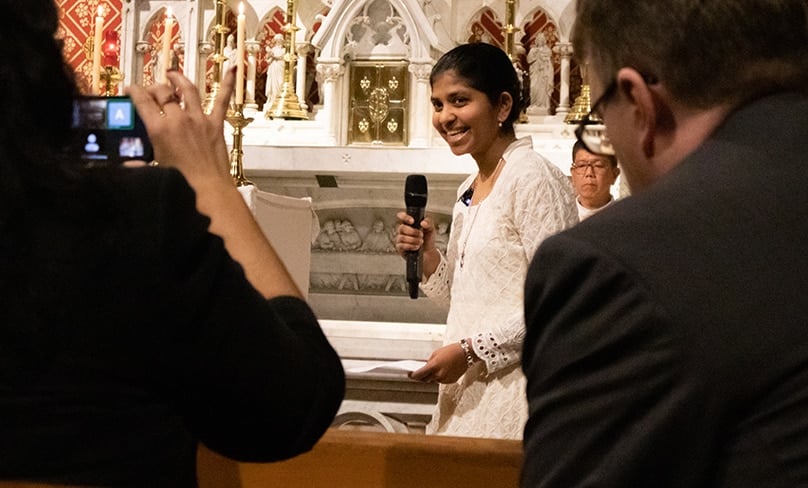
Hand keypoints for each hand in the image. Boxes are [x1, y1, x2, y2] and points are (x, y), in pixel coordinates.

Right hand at [126, 68, 234, 193]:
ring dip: (179, 79)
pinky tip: (232, 71)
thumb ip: (138, 163)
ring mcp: (199, 120)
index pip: (141, 100)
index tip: (130, 89)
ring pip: (188, 89)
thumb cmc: (183, 184)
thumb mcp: (154, 169)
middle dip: (153, 87)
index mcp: (159, 129)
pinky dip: (226, 85)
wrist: (208, 190)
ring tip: (173, 74)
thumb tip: (128, 164)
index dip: (134, 91)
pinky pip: (222, 100)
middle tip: (150, 90)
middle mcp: (179, 119)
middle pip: (162, 92)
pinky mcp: (215, 125)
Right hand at [394, 211, 434, 257]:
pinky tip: (417, 246)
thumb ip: (429, 222)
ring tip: (421, 242)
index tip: (412, 221)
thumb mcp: (431, 229)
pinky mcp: (399, 247)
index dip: (405, 217)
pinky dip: (411, 246)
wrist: (428, 251)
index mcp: (409, 222)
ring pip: (402, 237)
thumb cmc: (427, 238)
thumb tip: (423, 223)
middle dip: (413, 232)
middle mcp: (402, 229)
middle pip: (401, 227)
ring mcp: (400, 238)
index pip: (401, 216)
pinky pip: (402, 245)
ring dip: (413, 240)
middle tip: (421, 234)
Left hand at [409, 342, 468, 383]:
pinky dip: (439, 377)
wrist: (466, 353)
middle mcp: (439, 374)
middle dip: (421, 377)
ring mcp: (445, 379)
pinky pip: (441, 380)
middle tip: (419, 373)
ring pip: (434, 381)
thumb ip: (429, 362)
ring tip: (433, 370)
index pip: (419, 374)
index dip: (413, 375)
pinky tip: (442, 370)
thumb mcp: (436, 353)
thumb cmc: (452, 350)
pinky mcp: (451, 381)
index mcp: (434, 366)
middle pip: (425, 379)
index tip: (410, 375)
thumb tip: (424, 368)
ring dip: (431, 377)